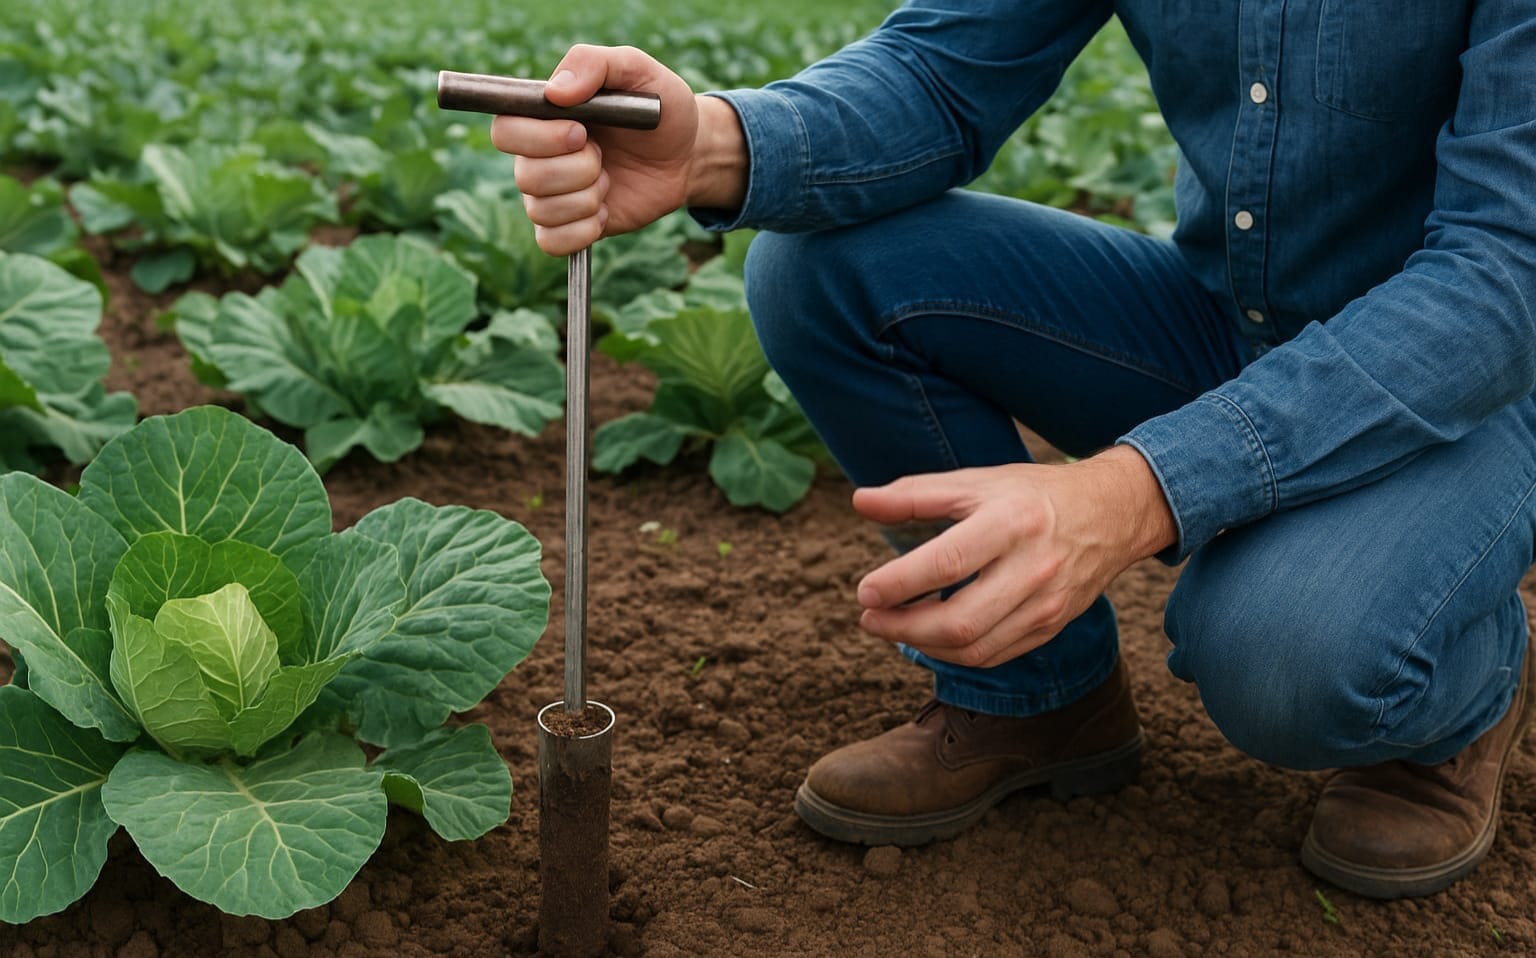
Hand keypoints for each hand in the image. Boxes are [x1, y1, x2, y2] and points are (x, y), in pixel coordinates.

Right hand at [488, 45, 742, 254]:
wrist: (686, 154)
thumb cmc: (659, 107)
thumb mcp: (637, 70)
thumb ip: (594, 64)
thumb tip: (555, 92)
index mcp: (542, 115)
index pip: (504, 129)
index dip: (539, 137)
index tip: (581, 132)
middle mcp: (536, 155)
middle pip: (525, 175)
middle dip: (576, 170)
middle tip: (603, 157)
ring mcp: (550, 194)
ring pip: (541, 210)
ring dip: (587, 197)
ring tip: (608, 179)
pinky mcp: (567, 226)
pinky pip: (552, 242)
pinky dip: (584, 230)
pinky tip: (604, 210)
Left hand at [852, 446, 1176, 667]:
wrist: (1112, 513)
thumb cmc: (1032, 494)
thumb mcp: (976, 482)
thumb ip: (915, 494)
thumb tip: (860, 501)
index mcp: (1011, 521)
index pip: (948, 562)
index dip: (900, 583)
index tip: (865, 592)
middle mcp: (1033, 567)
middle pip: (961, 620)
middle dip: (904, 627)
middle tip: (869, 617)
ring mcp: (1046, 604)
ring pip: (975, 647)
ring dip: (923, 645)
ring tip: (891, 627)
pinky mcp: (1051, 626)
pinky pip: (994, 655)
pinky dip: (953, 654)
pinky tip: (928, 638)